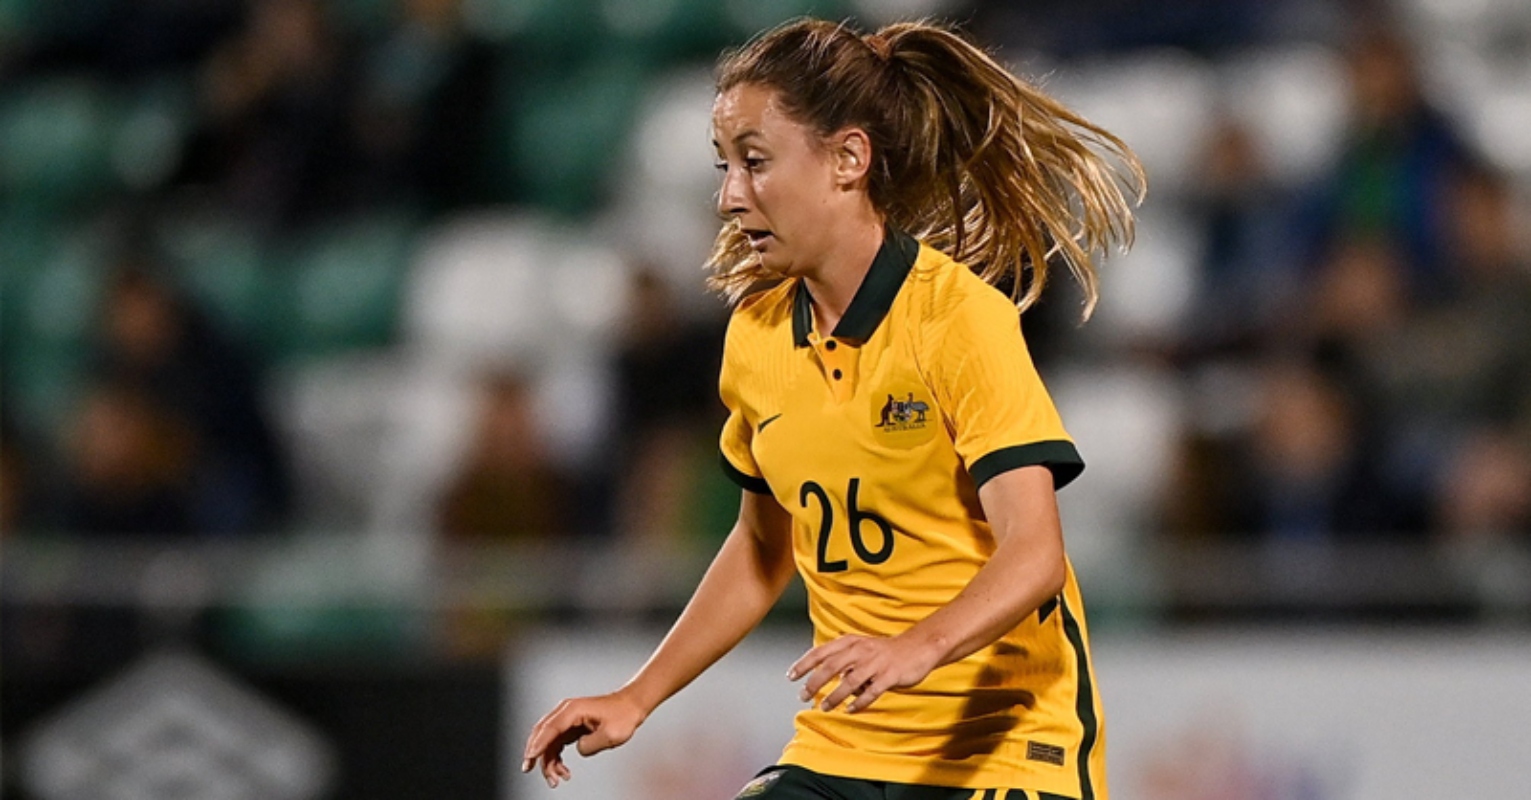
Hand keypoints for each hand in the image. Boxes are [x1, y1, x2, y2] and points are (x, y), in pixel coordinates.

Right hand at [521, 691, 646, 787]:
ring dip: (548, 760)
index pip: (549, 728)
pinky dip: (555, 757)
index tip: (530, 758)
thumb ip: (589, 745)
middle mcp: (566, 712)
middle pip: (541, 733)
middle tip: (529, 769)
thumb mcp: (610, 735)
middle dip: (534, 753)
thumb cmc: (623, 715)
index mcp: (573, 710)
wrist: (631, 706)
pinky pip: (556, 742)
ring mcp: (567, 718)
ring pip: (548, 741)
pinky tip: (561, 770)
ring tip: (557, 779)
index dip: (538, 744)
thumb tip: (577, 749)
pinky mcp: (571, 726)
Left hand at [786, 634, 940, 713]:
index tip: (791, 676)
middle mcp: (861, 650)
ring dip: (835, 696)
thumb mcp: (861, 649)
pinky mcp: (890, 675)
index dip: (804, 664)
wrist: (919, 647)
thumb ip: (843, 661)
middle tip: (803, 696)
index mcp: (851, 642)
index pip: (821, 652)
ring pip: (850, 681)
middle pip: (831, 666)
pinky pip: (871, 691)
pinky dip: (859, 702)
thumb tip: (826, 679)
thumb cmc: (885, 651)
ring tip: (825, 707)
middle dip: (815, 682)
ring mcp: (876, 663)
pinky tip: (850, 710)